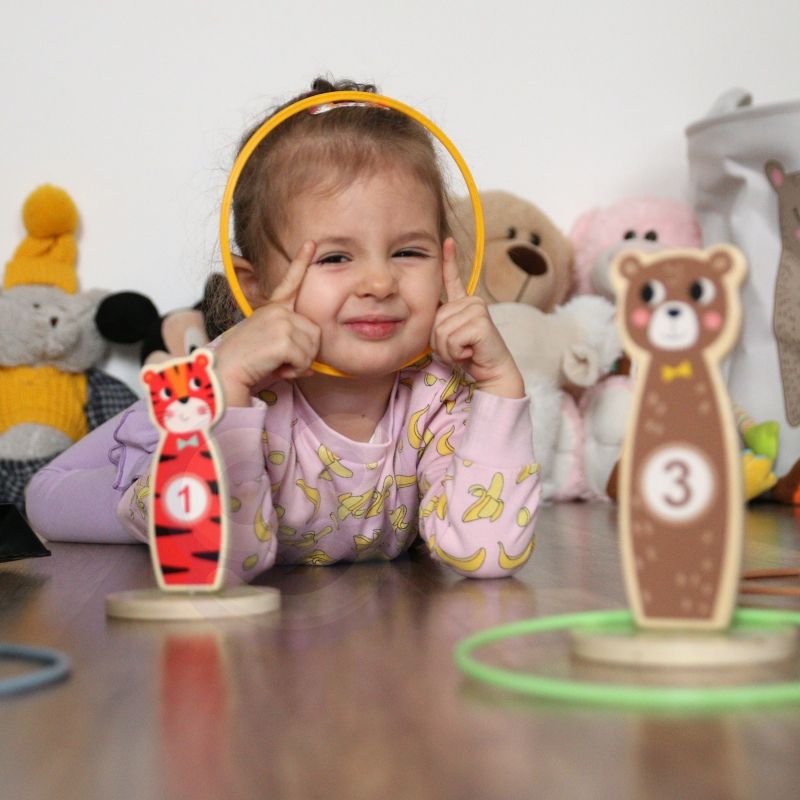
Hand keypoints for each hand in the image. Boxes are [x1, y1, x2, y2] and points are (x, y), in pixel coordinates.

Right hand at [215, 242, 320, 405]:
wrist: (223, 374)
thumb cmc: (244, 365)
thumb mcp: (269, 351)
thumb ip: (292, 353)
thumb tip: (312, 369)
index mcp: (271, 309)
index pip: (290, 282)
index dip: (301, 262)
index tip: (310, 243)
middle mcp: (277, 311)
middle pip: (315, 333)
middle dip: (304, 353)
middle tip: (280, 361)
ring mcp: (281, 321)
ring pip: (313, 347)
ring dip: (299, 363)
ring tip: (276, 363)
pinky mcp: (283, 337)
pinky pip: (305, 360)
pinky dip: (294, 371)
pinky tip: (276, 368)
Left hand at [431, 238, 523, 397]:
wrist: (491, 371)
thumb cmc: (469, 355)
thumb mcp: (450, 335)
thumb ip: (441, 323)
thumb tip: (432, 314)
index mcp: (463, 303)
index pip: (453, 279)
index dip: (449, 260)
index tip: (448, 241)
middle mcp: (471, 301)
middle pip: (435, 321)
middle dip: (440, 343)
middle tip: (460, 348)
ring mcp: (477, 310)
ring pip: (441, 332)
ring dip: (448, 350)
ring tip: (465, 351)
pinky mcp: (480, 323)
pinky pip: (451, 340)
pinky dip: (456, 353)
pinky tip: (471, 352)